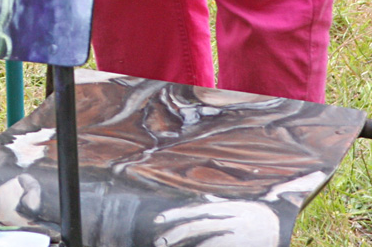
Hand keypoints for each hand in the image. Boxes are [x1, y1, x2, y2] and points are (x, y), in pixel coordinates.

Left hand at [153, 201, 278, 246]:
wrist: (285, 228)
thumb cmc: (256, 217)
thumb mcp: (238, 206)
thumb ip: (217, 205)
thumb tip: (200, 202)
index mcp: (229, 207)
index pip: (196, 209)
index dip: (176, 214)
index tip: (158, 219)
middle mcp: (233, 221)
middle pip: (198, 227)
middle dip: (176, 235)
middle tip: (160, 242)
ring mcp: (240, 238)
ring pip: (208, 244)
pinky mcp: (246, 246)